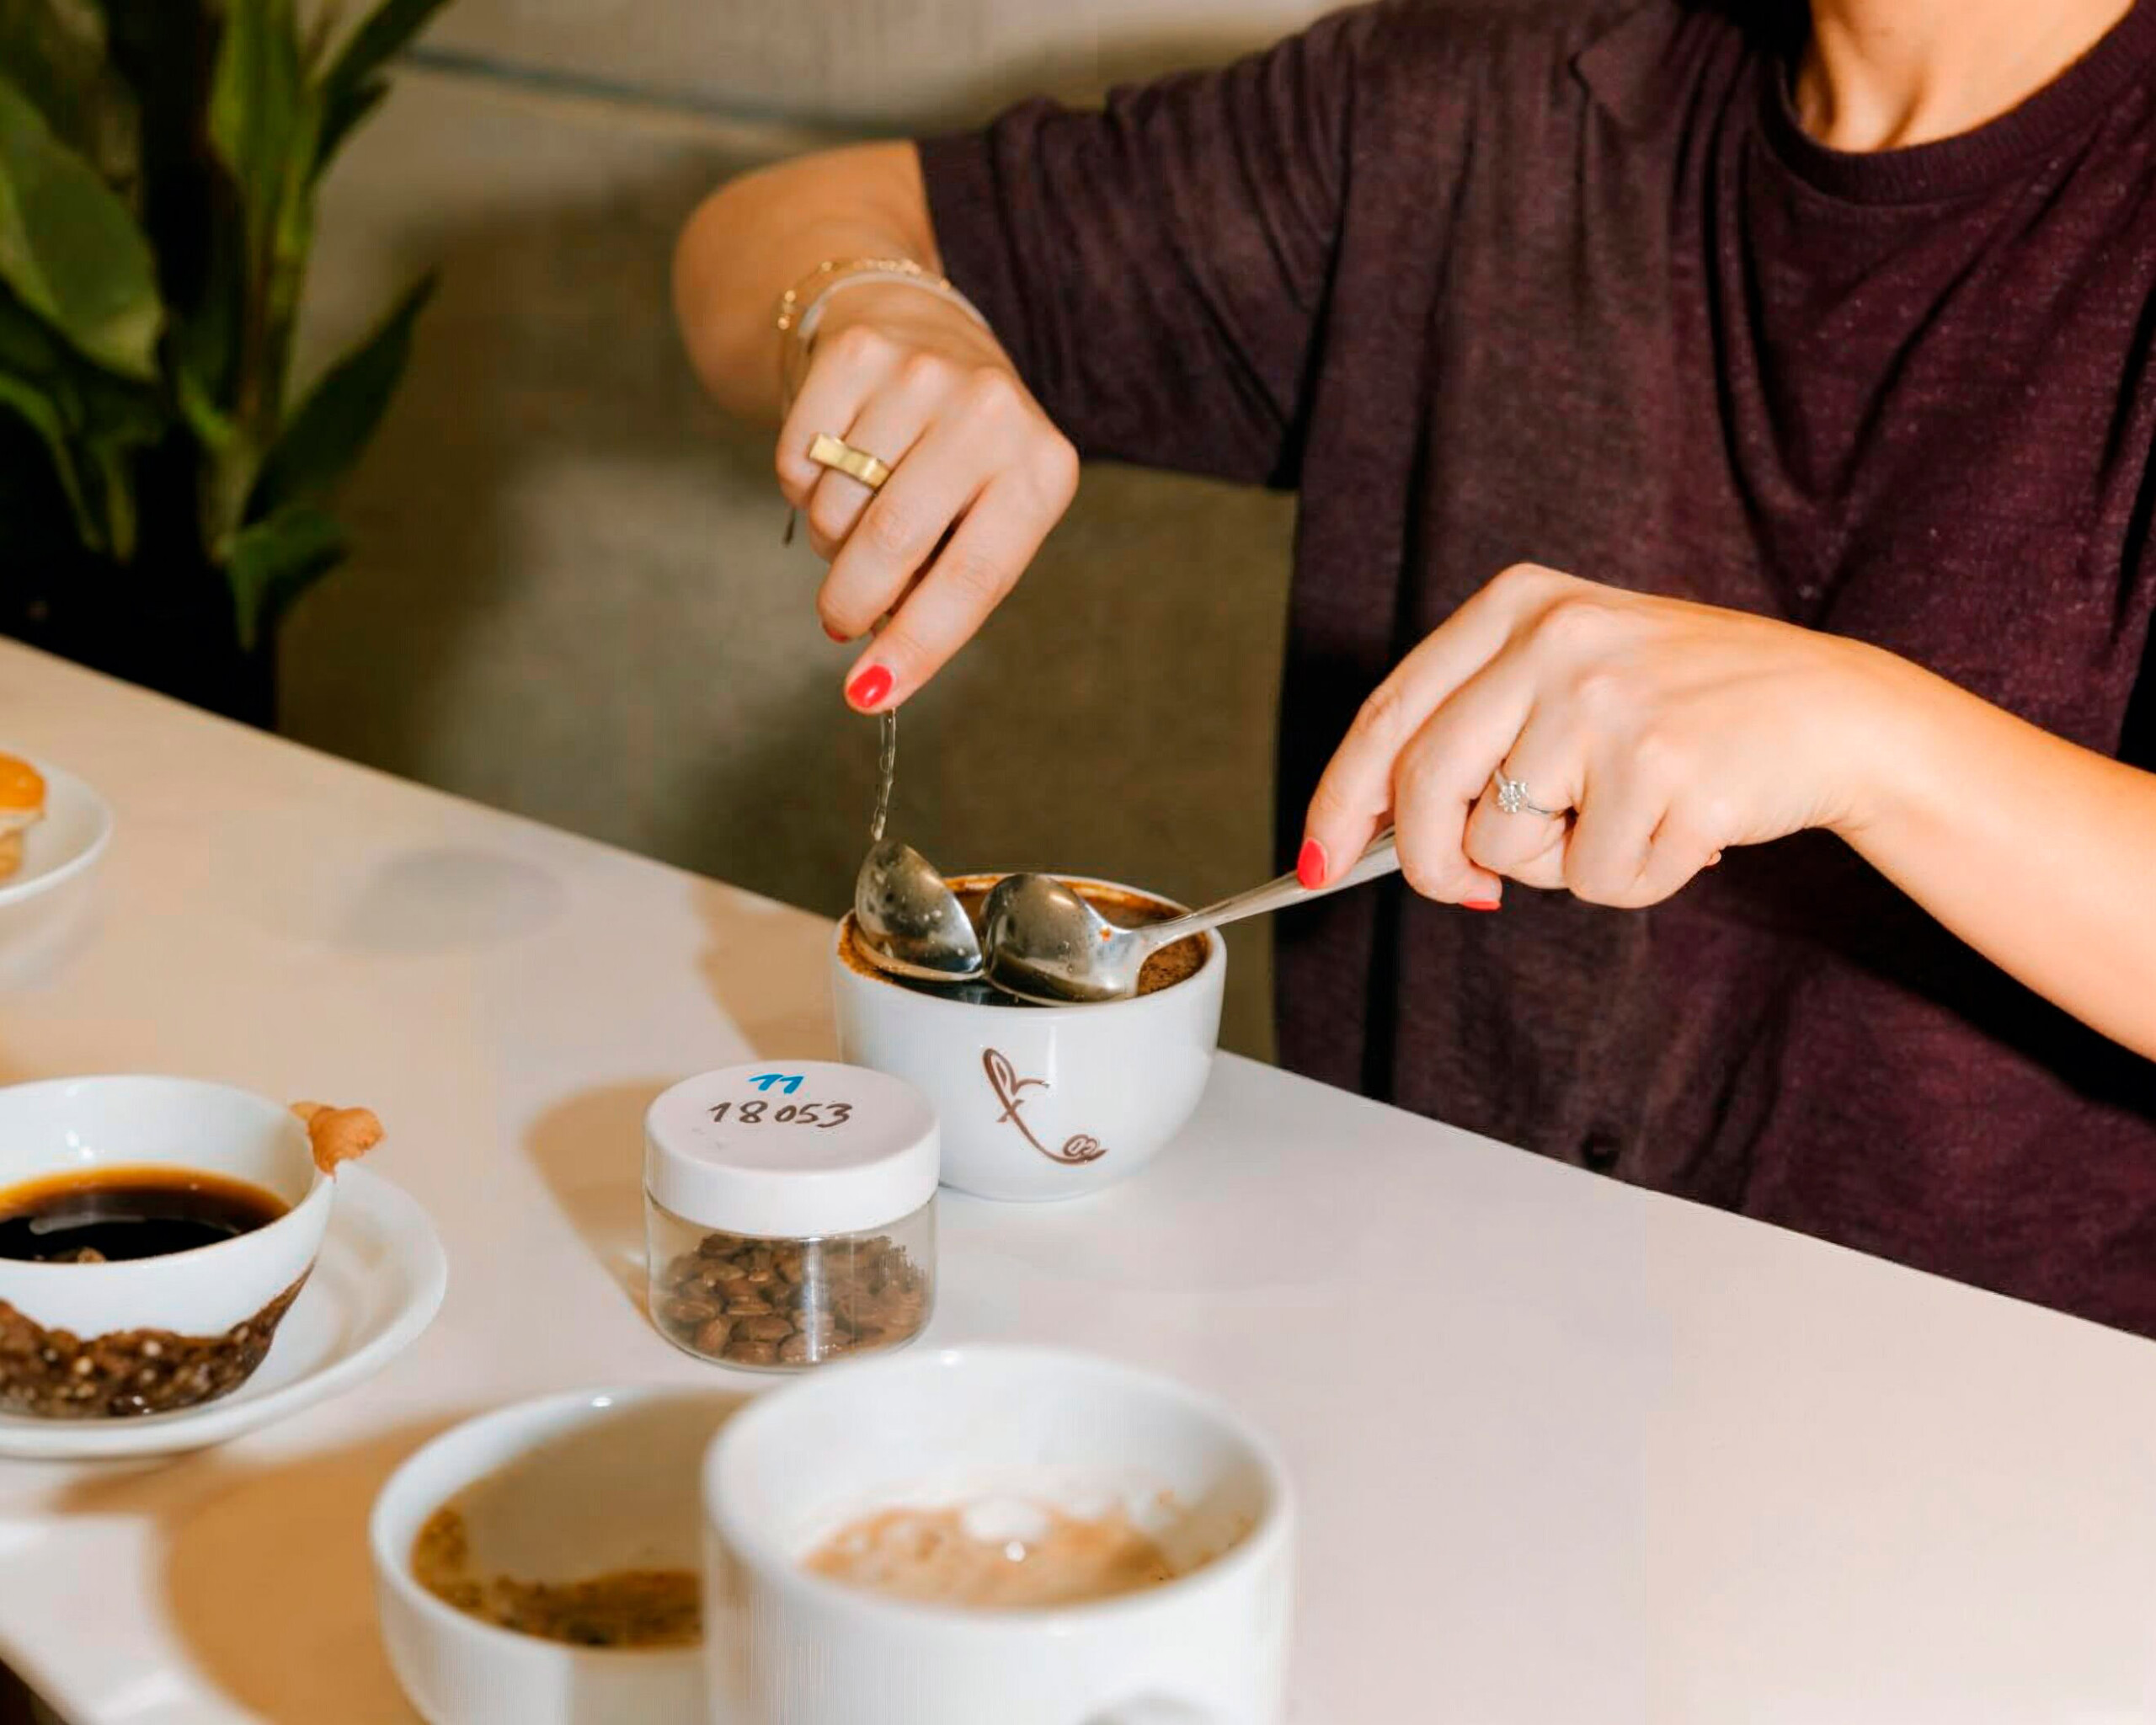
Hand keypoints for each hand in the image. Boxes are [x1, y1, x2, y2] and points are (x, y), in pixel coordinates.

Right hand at [777, 285, 1078, 709]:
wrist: (915, 328)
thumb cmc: (958, 455)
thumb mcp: (984, 516)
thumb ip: (945, 585)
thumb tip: (878, 668)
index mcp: (1040, 469)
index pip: (973, 577)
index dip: (918, 645)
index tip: (871, 696)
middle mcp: (989, 413)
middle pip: (892, 542)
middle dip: (852, 601)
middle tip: (839, 619)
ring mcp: (920, 375)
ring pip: (836, 507)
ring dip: (830, 540)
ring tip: (857, 515)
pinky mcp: (855, 354)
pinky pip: (797, 464)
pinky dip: (802, 487)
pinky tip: (834, 462)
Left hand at [1299, 564, 1893, 908]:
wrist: (1834, 711)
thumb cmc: (1686, 706)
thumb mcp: (1571, 674)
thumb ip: (1477, 730)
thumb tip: (1375, 832)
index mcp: (1518, 607)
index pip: (1390, 714)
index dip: (1340, 798)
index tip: (1318, 859)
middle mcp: (1555, 643)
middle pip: (1426, 790)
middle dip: (1434, 864)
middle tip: (1469, 890)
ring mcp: (1608, 704)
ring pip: (1508, 848)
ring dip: (1559, 867)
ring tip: (1628, 816)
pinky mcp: (1663, 771)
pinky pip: (1596, 882)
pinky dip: (1633, 881)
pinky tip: (1681, 829)